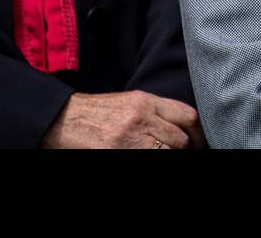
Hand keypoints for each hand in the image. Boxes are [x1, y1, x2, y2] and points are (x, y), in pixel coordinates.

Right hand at [40, 90, 205, 148]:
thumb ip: (156, 112)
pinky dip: (152, 160)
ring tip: (162, 155)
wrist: (62, 119)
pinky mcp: (117, 152)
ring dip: (169, 156)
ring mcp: (129, 137)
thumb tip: (182, 129)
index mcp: (146, 101)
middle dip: (183, 150)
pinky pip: (147, 159)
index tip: (198, 144)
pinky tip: (146, 157)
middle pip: (179, 140)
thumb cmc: (98, 113)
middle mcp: (141, 117)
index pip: (187, 116)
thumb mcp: (130, 103)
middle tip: (180, 153)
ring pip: (167, 152)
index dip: (198, 134)